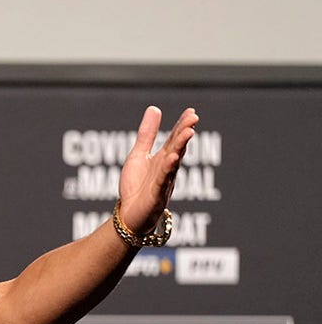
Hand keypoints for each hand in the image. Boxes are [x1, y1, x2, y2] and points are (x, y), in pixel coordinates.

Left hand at [117, 105, 198, 232]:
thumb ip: (146, 135)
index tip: (191, 111)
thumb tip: (154, 108)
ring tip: (188, 133)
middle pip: (177, 148)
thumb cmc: (136, 186)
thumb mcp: (138, 155)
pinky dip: (167, 170)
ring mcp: (164, 182)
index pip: (174, 138)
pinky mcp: (157, 195)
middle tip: (194, 118)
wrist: (129, 215)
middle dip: (185, 133)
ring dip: (180, 148)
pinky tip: (171, 158)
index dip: (182, 125)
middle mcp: (167, 169)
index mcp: (163, 158)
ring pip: (174, 163)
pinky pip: (163, 181)